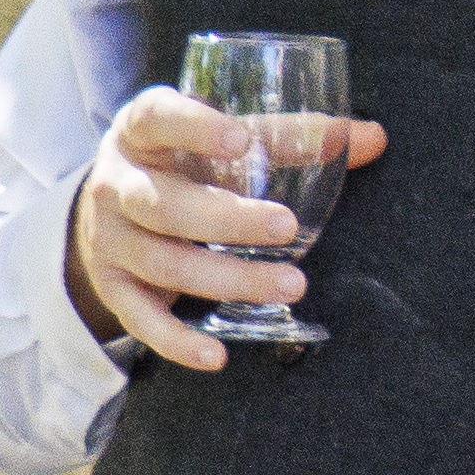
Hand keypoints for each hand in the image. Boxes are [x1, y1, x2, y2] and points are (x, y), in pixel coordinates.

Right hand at [67, 86, 383, 371]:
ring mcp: (108, 240)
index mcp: (139, 133)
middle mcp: (116, 185)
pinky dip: (177, 341)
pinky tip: (217, 355)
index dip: (195, 128)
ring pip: (164, 265)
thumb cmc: (177, 164)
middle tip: (287, 227)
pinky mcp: (111, 287)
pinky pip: (142, 321)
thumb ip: (287, 138)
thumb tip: (373, 138)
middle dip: (227, 220)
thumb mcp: (216, 139)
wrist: (101, 210)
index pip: (157, 119)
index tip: (242, 138)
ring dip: (229, 280)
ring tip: (291, 285)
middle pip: (164, 205)